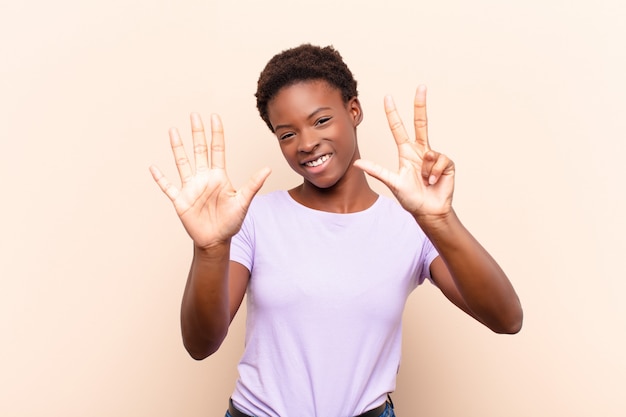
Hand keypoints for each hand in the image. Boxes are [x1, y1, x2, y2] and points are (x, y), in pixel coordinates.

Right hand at [149, 113, 270, 247]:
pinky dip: (160, 179)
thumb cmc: (231, 222)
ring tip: (173, 131)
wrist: (217, 240)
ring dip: (177, 148)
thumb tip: (268, 168)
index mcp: (219, 176)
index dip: (216, 134)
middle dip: (197, 133)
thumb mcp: (243, 202)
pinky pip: (168, 187)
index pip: (217, 150)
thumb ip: (253, 184)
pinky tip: (153, 168)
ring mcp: (191, 188)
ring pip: (182, 163)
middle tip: (194, 115)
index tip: (214, 117)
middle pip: (199, 151)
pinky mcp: (180, 200)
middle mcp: (204, 178)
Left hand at [354, 85, 453, 218]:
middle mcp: (420, 150)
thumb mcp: (392, 183)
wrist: (429, 211)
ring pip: (430, 151)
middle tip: (421, 86)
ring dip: (426, 170)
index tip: (388, 97)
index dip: (393, 113)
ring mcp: (434, 156)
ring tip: (425, 181)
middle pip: (421, 123)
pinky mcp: (447, 163)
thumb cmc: (411, 199)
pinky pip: (440, 160)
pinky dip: (435, 173)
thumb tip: (357, 163)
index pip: (398, 128)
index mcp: (406, 152)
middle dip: (421, 104)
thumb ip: (376, 171)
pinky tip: (433, 181)